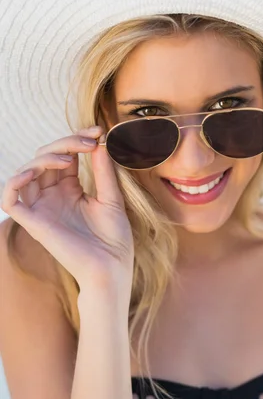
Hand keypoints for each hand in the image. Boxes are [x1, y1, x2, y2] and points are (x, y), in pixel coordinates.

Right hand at [1, 126, 133, 286]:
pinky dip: (14, 182)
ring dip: (44, 158)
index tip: (98, 131)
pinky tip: (33, 172)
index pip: (66, 155)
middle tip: (89, 141)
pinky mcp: (33, 223)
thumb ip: (103, 171)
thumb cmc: (115, 238)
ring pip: (28, 171)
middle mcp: (53, 196)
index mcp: (71, 190)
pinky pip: (10, 199)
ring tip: (66, 159)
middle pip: (46, 157)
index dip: (77, 139)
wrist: (112, 267)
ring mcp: (42, 208)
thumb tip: (99, 142)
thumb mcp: (112, 198)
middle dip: (66, 143)